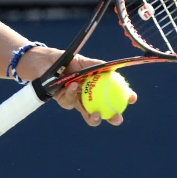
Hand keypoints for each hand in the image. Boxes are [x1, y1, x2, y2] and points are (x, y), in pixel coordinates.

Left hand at [18, 48, 137, 126]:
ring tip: (96, 114)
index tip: (132, 98)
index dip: (124, 98)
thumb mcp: (83, 61)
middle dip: (111, 117)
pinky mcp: (62, 100)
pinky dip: (73, 94)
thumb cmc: (65, 59)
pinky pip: (69, 101)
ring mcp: (75, 99)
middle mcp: (87, 95)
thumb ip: (97, 65)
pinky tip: (74, 85)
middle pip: (103, 110)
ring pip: (86, 113)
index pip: (113, 94)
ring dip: (92, 116)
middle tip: (117, 118)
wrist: (44, 60)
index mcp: (96, 86)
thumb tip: (113, 68)